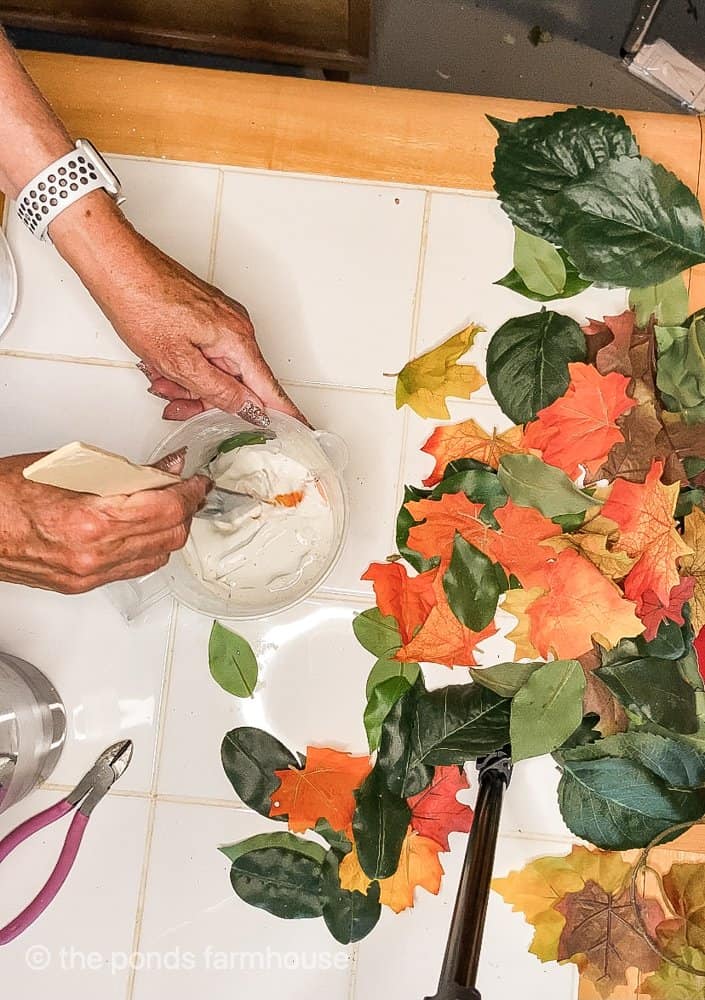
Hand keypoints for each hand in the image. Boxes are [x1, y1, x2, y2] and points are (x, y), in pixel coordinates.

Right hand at [0, 453, 209, 593]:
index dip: (189, 493)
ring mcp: (87, 574)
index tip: (198, 481)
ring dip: (171, 531)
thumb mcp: (69, 467)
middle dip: (186, 510)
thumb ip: (122, 472)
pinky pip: (133, 569)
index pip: (165, 510)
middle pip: (169, 537)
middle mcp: (93, 554)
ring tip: (171, 507)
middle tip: (190, 490)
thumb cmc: (4, 494)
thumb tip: (161, 470)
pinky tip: (147, 530)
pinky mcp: (81, 585)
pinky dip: (149, 548)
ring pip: (156, 557)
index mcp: (90, 520)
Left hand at [130, 252, 306, 423]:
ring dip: (188, 382)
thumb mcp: (178, 361)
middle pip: (236, 382)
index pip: (268, 387)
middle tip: (176, 404)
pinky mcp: (204, 316)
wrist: (117, 264)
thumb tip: (247, 408)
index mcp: (236, 340)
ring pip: (215, 369)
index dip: (282, 412)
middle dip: (205, 398)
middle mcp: (235, 328)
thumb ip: (216, 389)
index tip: (300, 429)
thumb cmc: (140, 301)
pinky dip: (184, 364)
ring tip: (158, 376)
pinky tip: (160, 362)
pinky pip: (204, 352)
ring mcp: (220, 320)